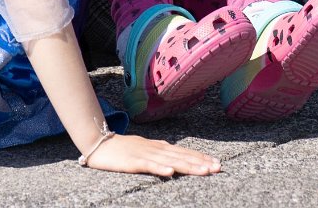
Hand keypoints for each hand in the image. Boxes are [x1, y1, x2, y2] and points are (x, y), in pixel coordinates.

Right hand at [86, 132, 220, 175]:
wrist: (99, 143)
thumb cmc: (122, 149)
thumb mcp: (145, 150)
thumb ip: (160, 154)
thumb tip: (176, 160)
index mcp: (159, 147)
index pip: (184, 152)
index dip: (201, 157)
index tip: (217, 163)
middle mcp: (155, 149)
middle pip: (182, 156)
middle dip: (201, 162)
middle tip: (218, 167)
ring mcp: (145, 154)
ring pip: (170, 161)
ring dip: (188, 165)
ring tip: (204, 171)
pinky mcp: (132, 162)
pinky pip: (148, 166)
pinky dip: (159, 168)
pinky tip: (170, 173)